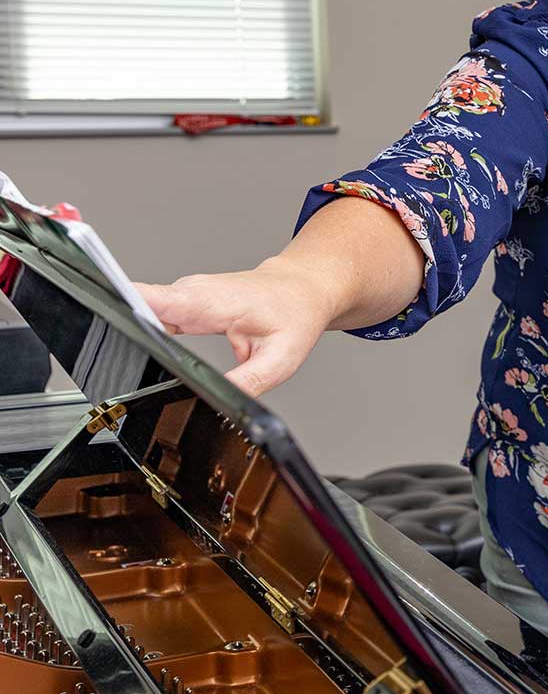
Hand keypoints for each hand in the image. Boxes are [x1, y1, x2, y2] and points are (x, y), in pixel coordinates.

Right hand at [135, 258, 335, 395]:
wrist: (303, 289)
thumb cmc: (295, 315)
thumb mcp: (281, 358)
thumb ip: (248, 382)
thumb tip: (223, 404)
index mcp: (205, 302)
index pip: (147, 299)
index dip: (118, 309)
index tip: (98, 322)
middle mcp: (187, 294)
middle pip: (133, 307)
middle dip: (118, 331)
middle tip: (117, 362)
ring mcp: (182, 296)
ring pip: (139, 311)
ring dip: (130, 331)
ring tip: (131, 357)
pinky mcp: (182, 303)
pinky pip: (151, 315)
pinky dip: (144, 330)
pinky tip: (146, 346)